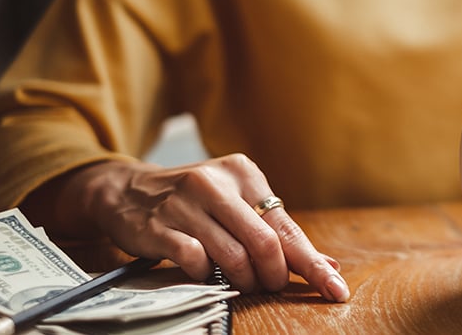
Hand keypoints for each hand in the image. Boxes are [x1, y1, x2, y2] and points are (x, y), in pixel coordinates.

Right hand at [22, 154, 349, 300]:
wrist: (126, 190)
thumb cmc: (193, 201)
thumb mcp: (236, 203)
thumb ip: (278, 232)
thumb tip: (328, 264)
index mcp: (243, 173)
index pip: (287, 227)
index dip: (313, 264)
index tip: (335, 289)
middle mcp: (216, 183)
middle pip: (265, 243)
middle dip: (275, 275)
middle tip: (271, 286)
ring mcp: (185, 204)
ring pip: (234, 256)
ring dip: (244, 280)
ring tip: (242, 282)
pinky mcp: (160, 226)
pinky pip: (196, 261)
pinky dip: (208, 276)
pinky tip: (206, 272)